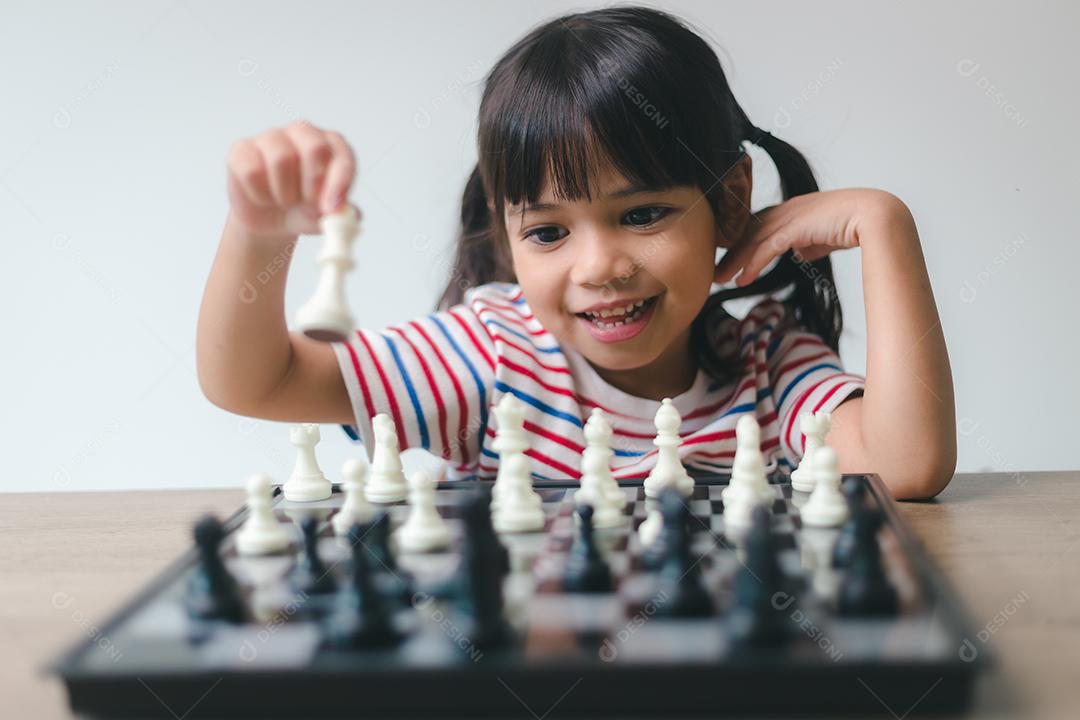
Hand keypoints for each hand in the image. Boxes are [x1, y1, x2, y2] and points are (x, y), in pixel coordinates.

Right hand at [226, 121, 357, 236]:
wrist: (270, 222)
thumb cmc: (303, 211)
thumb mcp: (324, 218)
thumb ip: (337, 216)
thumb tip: (342, 212)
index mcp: (332, 146)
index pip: (342, 157)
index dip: (339, 183)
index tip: (332, 208)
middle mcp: (303, 134)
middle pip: (315, 147)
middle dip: (313, 183)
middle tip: (307, 203)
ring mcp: (271, 137)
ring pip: (281, 159)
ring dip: (284, 192)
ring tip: (284, 200)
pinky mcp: (242, 150)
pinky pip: (252, 170)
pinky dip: (259, 194)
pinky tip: (262, 196)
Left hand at [713, 188, 897, 286]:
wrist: (878, 216)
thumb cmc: (858, 225)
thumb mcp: (826, 236)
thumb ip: (810, 242)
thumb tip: (800, 252)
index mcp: (793, 209)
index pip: (759, 227)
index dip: (742, 244)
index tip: (729, 262)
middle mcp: (788, 209)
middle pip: (749, 233)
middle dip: (731, 254)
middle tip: (714, 273)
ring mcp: (791, 216)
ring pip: (753, 241)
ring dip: (735, 262)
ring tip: (720, 280)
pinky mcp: (797, 227)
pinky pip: (767, 248)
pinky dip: (753, 264)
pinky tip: (743, 279)